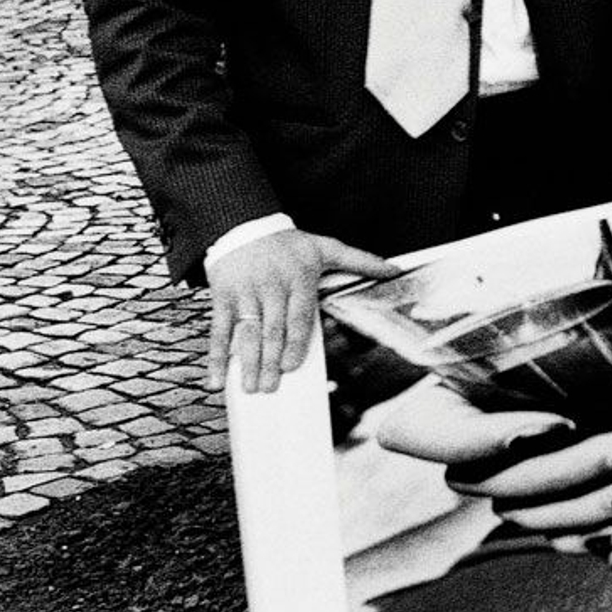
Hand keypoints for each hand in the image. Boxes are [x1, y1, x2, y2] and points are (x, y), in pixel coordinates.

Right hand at [208, 230, 393, 394]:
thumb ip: (360, 260)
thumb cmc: (289, 244)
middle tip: (269, 388)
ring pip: (245, 333)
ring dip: (245, 362)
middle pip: (271, 330)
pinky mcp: (223, 297)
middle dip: (269, 360)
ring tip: (248, 388)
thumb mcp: (325, 247)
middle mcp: (271, 288)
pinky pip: (219, 330)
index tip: (290, 366)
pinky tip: (216, 379)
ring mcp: (245, 293)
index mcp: (298, 280)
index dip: (294, 343)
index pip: (297, 317)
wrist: (244, 223)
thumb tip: (394, 269)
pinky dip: (216, 356)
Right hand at [369, 382, 611, 532]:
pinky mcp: (579, 496)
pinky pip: (560, 532)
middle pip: (478, 480)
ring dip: (586, 504)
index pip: (422, 422)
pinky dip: (599, 527)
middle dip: (561, 473)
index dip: (467, 440)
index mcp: (500, 354)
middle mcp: (503, 413)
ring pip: (519, 512)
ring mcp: (538, 462)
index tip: (556, 424)